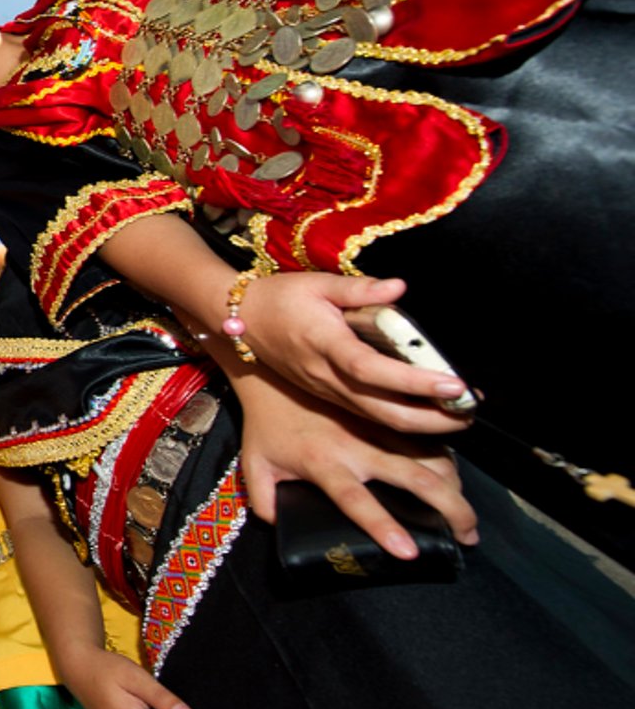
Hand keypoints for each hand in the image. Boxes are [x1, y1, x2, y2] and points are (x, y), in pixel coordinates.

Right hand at [235, 273, 471, 433]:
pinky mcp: (329, 396)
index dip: (415, 381)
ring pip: (379, 419)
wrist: (239, 322)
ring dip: (423, 425)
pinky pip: (369, 416)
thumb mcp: (316, 283)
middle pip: (383, 411)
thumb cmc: (278, 298)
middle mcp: (328, 377)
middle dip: (432, 419)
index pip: (374, 370)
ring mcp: (328, 392)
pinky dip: (402, 421)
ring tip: (459, 418)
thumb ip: (360, 288)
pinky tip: (427, 416)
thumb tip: (399, 287)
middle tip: (469, 412)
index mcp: (325, 345)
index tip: (453, 383)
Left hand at [237, 369, 477, 557]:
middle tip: (467, 536)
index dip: (383, 526)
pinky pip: (424, 436)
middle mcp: (356, 446)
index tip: (409, 552)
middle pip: (414, 477)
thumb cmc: (265, 426)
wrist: (273, 375)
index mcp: (323, 464)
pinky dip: (446, 456)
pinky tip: (456, 477)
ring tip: (466, 513)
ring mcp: (375, 427)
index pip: (356, 500)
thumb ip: (264, 500)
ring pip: (428, 454)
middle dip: (448, 508)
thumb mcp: (255, 465)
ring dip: (454, 483)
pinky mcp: (384, 414)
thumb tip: (280, 528)